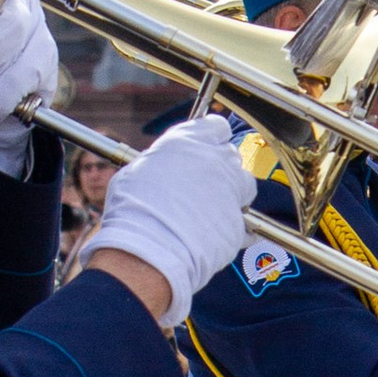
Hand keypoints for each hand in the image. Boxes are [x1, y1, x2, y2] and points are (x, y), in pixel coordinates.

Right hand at [80, 117, 258, 330]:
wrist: (148, 250)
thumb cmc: (132, 211)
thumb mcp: (135, 172)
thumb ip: (159, 163)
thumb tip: (161, 167)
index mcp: (188, 141)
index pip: (215, 126)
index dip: (210, 139)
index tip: (203, 149)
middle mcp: (215, 160)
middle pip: (230, 155)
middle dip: (220, 168)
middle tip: (201, 184)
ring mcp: (232, 190)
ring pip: (245, 184)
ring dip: (233, 194)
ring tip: (210, 210)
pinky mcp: (240, 221)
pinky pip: (244, 221)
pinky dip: (232, 227)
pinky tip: (213, 235)